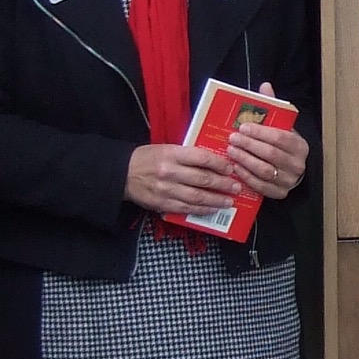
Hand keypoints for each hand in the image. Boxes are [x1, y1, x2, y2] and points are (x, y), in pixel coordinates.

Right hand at [125, 142, 240, 215]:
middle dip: (223, 184)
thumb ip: (187, 154)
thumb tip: (213, 161)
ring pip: (197, 197)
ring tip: (229, 201)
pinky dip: (202, 210)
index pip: (201, 158)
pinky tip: (212, 209)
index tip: (231, 167)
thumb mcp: (166, 148)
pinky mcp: (162, 204)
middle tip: (236, 186)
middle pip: (202, 179)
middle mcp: (169, 172)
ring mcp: (166, 190)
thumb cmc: (147, 158)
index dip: (219, 163)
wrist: (122, 174)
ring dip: (216, 200)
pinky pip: (186, 209)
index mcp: (171, 154)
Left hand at [227, 84, 307, 199]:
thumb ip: (273, 107)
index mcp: (300, 145)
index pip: (280, 138)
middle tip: (233, 138)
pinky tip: (235, 167)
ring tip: (231, 151)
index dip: (260, 132)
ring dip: (245, 160)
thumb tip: (265, 86)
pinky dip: (246, 177)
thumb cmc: (282, 145)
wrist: (291, 169)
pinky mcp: (279, 194)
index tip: (243, 126)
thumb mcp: (281, 126)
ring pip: (264, 171)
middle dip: (249, 146)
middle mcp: (297, 164)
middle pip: (271, 155)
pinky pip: (261, 186)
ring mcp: (289, 181)